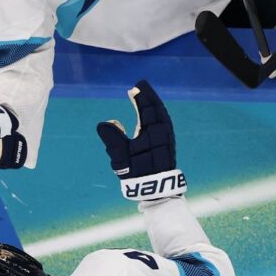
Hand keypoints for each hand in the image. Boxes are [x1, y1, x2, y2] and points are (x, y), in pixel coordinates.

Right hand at [96, 79, 184, 200]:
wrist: (157, 190)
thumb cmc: (137, 173)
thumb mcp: (120, 157)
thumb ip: (112, 138)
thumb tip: (107, 122)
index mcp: (152, 130)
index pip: (146, 109)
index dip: (140, 98)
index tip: (134, 88)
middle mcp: (162, 131)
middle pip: (157, 109)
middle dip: (149, 96)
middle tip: (142, 86)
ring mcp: (168, 137)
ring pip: (162, 115)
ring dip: (154, 104)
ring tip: (147, 96)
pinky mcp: (169, 144)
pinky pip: (164, 122)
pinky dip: (158, 114)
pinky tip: (155, 115)